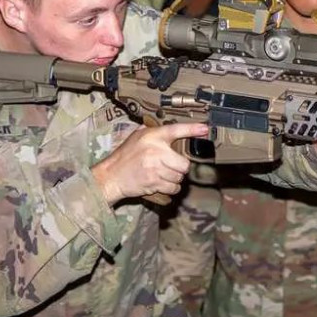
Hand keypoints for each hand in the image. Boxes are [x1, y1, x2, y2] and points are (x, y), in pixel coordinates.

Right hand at [92, 122, 208, 204]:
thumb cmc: (125, 156)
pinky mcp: (154, 182)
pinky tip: (161, 183)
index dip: (192, 129)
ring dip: (174, 179)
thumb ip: (156, 134)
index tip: (205, 128)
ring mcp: (155, 167)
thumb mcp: (137, 137)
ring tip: (162, 174)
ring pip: (179, 177)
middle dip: (180, 168)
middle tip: (170, 166)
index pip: (176, 129)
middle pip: (184, 163)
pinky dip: (170, 188)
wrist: (111, 176)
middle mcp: (155, 150)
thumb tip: (177, 131)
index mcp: (152, 136)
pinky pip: (173, 188)